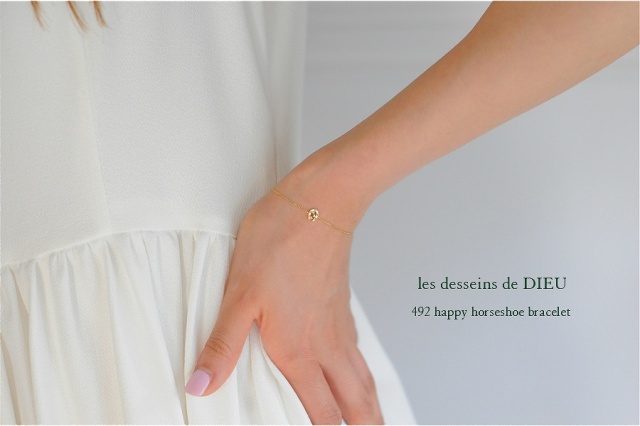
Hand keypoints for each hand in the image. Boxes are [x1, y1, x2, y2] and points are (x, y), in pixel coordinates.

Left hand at [185, 188, 383, 423]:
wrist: (319, 202)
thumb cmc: (281, 240)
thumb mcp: (239, 295)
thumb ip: (223, 346)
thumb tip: (201, 385)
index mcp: (300, 349)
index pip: (320, 411)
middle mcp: (326, 344)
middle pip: (355, 401)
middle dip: (363, 425)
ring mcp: (339, 324)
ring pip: (363, 377)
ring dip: (368, 404)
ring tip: (371, 419)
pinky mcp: (342, 305)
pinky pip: (359, 351)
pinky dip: (364, 372)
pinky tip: (354, 367)